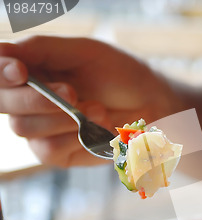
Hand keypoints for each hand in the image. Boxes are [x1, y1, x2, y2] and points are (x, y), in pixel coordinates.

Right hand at [0, 36, 178, 166]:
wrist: (152, 105)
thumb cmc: (120, 74)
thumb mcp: (85, 52)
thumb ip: (43, 49)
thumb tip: (2, 50)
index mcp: (30, 69)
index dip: (1, 73)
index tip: (21, 71)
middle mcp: (28, 99)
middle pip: (4, 104)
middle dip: (36, 98)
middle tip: (72, 92)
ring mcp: (41, 129)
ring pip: (25, 128)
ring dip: (64, 118)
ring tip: (99, 108)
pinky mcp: (57, 153)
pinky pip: (48, 150)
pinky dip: (75, 138)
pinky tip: (99, 128)